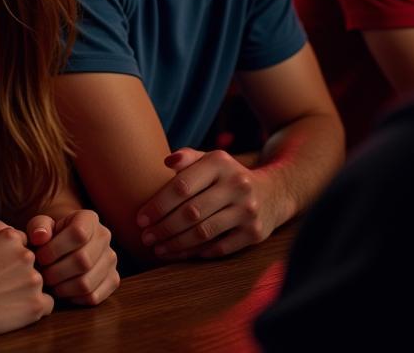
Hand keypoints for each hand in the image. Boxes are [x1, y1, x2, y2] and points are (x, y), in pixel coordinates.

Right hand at [0, 220, 53, 340]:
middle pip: (32, 262)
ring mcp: (33, 280)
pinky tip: (17, 310)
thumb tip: (15, 230)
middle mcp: (26, 254)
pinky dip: (36, 307)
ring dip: (26, 289)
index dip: (9, 258)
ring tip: (3, 299)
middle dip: (19, 272)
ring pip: (38, 282)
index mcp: (11, 237)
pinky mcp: (36, 305)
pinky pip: (48, 303)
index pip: (22, 244)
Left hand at [28, 209, 119, 305]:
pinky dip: (73, 298)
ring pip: (87, 283)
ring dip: (63, 288)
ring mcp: (111, 260)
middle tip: (42, 275)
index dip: (55, 249)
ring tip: (50, 283)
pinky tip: (62, 290)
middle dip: (56, 272)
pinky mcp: (113, 280)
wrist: (65, 244)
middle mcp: (105, 237)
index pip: (78, 234)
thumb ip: (38, 227)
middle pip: (83, 261)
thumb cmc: (51, 234)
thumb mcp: (41, 225)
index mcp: (89, 218)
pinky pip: (93, 297)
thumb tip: (40, 237)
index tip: (39, 256)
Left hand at [137, 148, 276, 258]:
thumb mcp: (210, 159)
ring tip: (157, 249)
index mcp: (220, 163)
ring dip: (176, 244)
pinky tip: (179, 254)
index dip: (158, 204)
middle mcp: (236, 185)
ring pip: (204, 232)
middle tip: (145, 237)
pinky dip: (197, 253)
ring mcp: (248, 211)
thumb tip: (165, 161)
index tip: (140, 218)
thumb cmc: (227, 175)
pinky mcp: (255, 233)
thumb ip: (187, 158)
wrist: (273, 192)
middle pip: (191, 212)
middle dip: (163, 228)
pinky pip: (220, 248)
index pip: (181, 186)